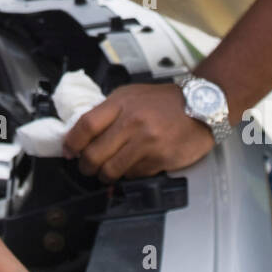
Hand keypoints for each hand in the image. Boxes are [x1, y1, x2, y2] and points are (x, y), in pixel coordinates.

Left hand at [61, 81, 214, 181]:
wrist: (202, 105)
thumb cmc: (165, 101)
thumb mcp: (131, 96)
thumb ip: (107, 112)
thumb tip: (82, 133)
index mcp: (121, 103)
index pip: (86, 125)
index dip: (72, 142)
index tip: (69, 151)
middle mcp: (133, 122)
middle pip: (94, 154)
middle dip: (85, 166)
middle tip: (87, 167)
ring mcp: (147, 142)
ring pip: (111, 170)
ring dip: (105, 175)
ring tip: (107, 172)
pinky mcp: (160, 159)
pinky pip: (134, 175)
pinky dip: (129, 175)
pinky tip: (134, 166)